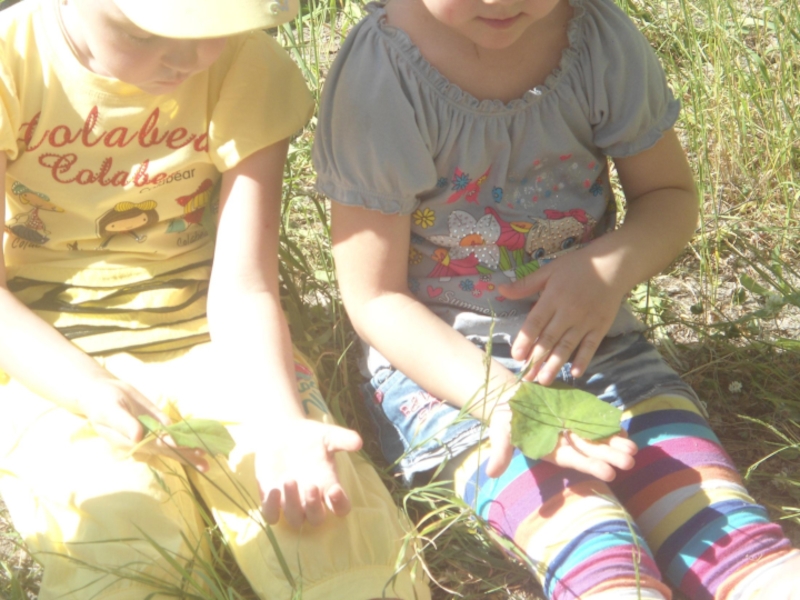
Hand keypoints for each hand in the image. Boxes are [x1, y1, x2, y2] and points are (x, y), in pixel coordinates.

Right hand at [78, 378, 208, 470]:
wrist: (103, 392)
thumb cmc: (101, 403)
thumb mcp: (110, 411)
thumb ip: (123, 423)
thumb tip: (138, 436)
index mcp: (130, 442)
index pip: (154, 446)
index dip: (170, 446)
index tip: (184, 446)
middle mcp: (143, 441)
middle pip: (167, 449)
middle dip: (186, 455)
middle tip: (205, 465)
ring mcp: (151, 432)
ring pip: (172, 442)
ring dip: (189, 450)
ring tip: (207, 459)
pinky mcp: (157, 422)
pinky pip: (173, 430)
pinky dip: (186, 435)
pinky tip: (199, 442)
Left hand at [251, 418, 362, 527]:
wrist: (282, 431)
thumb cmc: (309, 436)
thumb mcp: (327, 435)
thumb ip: (343, 439)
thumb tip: (358, 442)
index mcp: (328, 486)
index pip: (340, 508)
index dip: (340, 505)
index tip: (335, 490)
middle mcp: (310, 499)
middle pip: (316, 519)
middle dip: (314, 507)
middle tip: (311, 486)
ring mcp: (290, 502)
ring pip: (294, 519)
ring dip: (293, 505)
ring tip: (289, 479)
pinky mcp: (271, 499)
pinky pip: (271, 515)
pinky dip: (272, 508)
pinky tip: (273, 490)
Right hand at [484, 393, 636, 480]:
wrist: (511, 397)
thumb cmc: (505, 418)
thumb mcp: (500, 432)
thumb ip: (501, 451)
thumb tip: (491, 473)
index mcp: (550, 450)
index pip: (574, 459)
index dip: (590, 465)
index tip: (609, 473)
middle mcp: (565, 442)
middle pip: (591, 451)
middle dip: (610, 456)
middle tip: (630, 462)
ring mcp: (572, 427)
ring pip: (598, 438)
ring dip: (616, 443)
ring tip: (634, 449)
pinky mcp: (576, 413)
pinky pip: (595, 420)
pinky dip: (609, 425)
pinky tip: (624, 429)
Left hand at [499, 248, 628, 385]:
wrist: (613, 264)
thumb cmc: (577, 267)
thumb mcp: (549, 270)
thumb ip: (526, 284)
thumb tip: (501, 289)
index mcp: (553, 298)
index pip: (535, 323)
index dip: (525, 340)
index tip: (516, 356)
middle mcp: (568, 312)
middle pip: (549, 339)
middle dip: (536, 359)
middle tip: (526, 377)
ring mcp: (585, 321)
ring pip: (567, 346)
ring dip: (555, 364)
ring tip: (544, 380)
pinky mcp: (600, 326)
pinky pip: (591, 346)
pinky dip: (583, 360)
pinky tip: (575, 373)